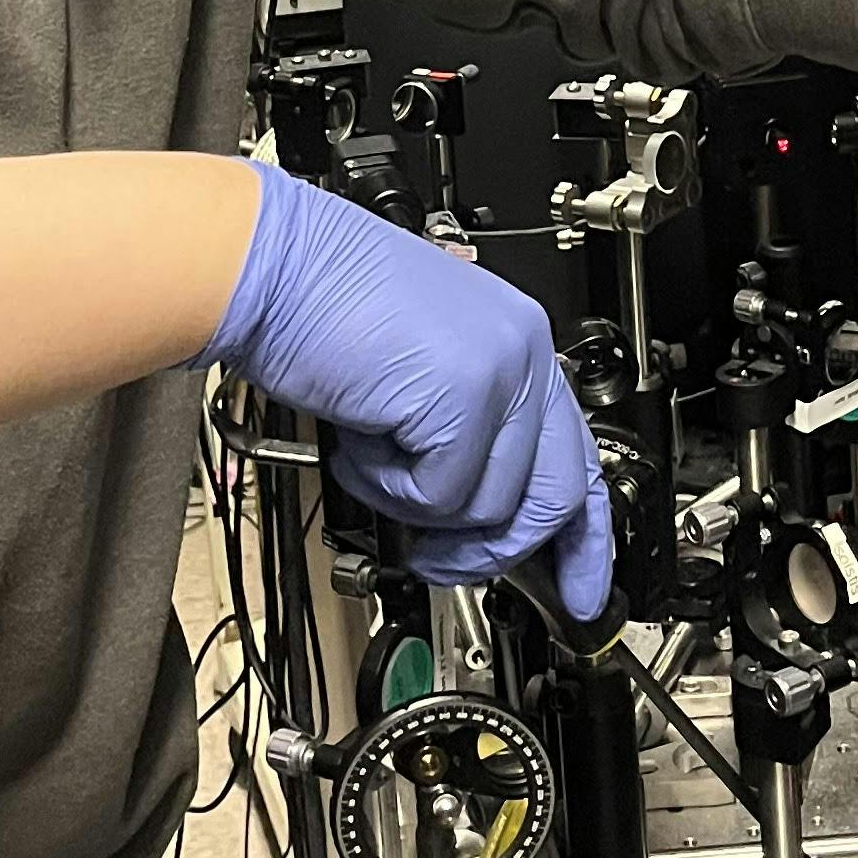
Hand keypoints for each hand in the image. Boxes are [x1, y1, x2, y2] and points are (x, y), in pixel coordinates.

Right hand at [213, 165, 613, 622]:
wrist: (274, 267)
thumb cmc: (323, 309)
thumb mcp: (418, 374)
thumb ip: (464, 432)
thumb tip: (476, 517)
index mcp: (519, 343)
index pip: (579, 459)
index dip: (582, 537)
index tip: (579, 590)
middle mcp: (523, 353)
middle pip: (555, 497)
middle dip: (495, 550)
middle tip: (441, 561)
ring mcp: (500, 373)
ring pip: (491, 507)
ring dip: (416, 506)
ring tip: (372, 455)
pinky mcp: (464, 396)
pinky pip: (441, 496)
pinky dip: (387, 485)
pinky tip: (360, 439)